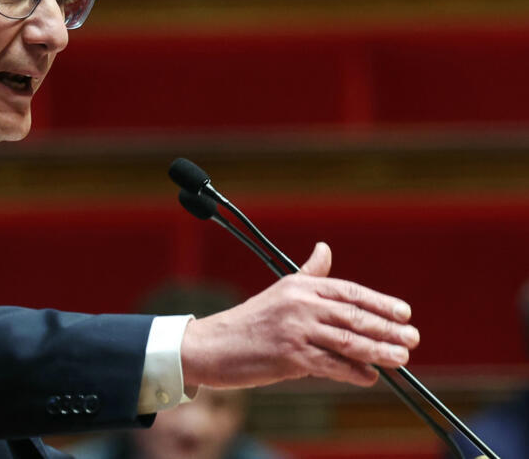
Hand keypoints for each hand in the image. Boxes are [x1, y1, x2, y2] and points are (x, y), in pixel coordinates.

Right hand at [180, 242, 418, 388]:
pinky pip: (331, 365)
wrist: (213, 345)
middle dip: (388, 329)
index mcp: (300, 286)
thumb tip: (325, 248)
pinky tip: (369, 377)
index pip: (350, 292)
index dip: (381, 303)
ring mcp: (295, 330)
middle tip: (412, 339)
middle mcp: (300, 304)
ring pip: (348, 342)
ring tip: (400, 359)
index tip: (404, 314)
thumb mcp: (280, 291)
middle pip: (354, 317)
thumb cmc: (250, 321)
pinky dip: (354, 372)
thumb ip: (309, 274)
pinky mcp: (290, 356)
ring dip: (379, 352)